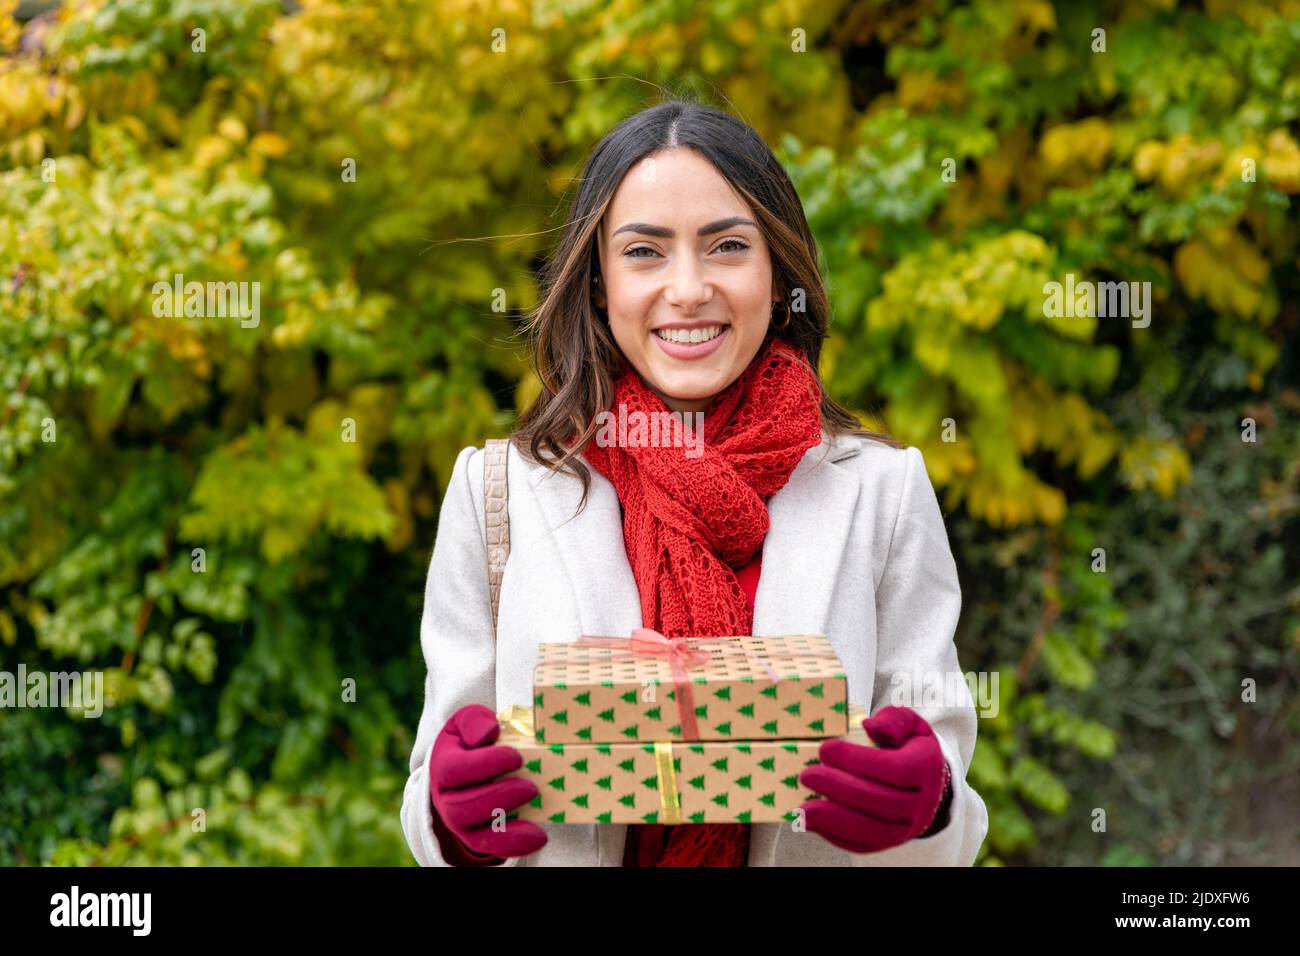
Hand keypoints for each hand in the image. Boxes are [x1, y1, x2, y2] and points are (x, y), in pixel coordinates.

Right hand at [429, 704, 547, 858]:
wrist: (462, 767)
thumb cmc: (469, 740)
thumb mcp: (467, 722)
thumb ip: (474, 722)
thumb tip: (489, 732)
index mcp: (441, 764)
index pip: (455, 770)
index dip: (485, 765)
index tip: (516, 757)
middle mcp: (444, 797)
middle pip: (462, 806)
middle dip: (498, 798)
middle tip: (531, 788)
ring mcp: (457, 821)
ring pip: (474, 834)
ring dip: (507, 828)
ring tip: (536, 818)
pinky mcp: (473, 837)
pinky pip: (490, 847)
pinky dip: (513, 845)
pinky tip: (538, 837)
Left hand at [799, 705, 951, 853]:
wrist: (926, 783)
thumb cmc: (908, 746)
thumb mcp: (909, 724)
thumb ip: (893, 720)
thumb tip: (869, 726)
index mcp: (927, 768)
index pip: (896, 769)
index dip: (859, 761)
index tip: (826, 749)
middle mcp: (922, 802)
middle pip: (882, 802)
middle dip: (840, 789)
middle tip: (807, 775)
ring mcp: (908, 827)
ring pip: (874, 831)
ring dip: (835, 820)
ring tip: (804, 808)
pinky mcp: (891, 842)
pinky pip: (865, 846)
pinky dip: (836, 836)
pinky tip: (813, 822)